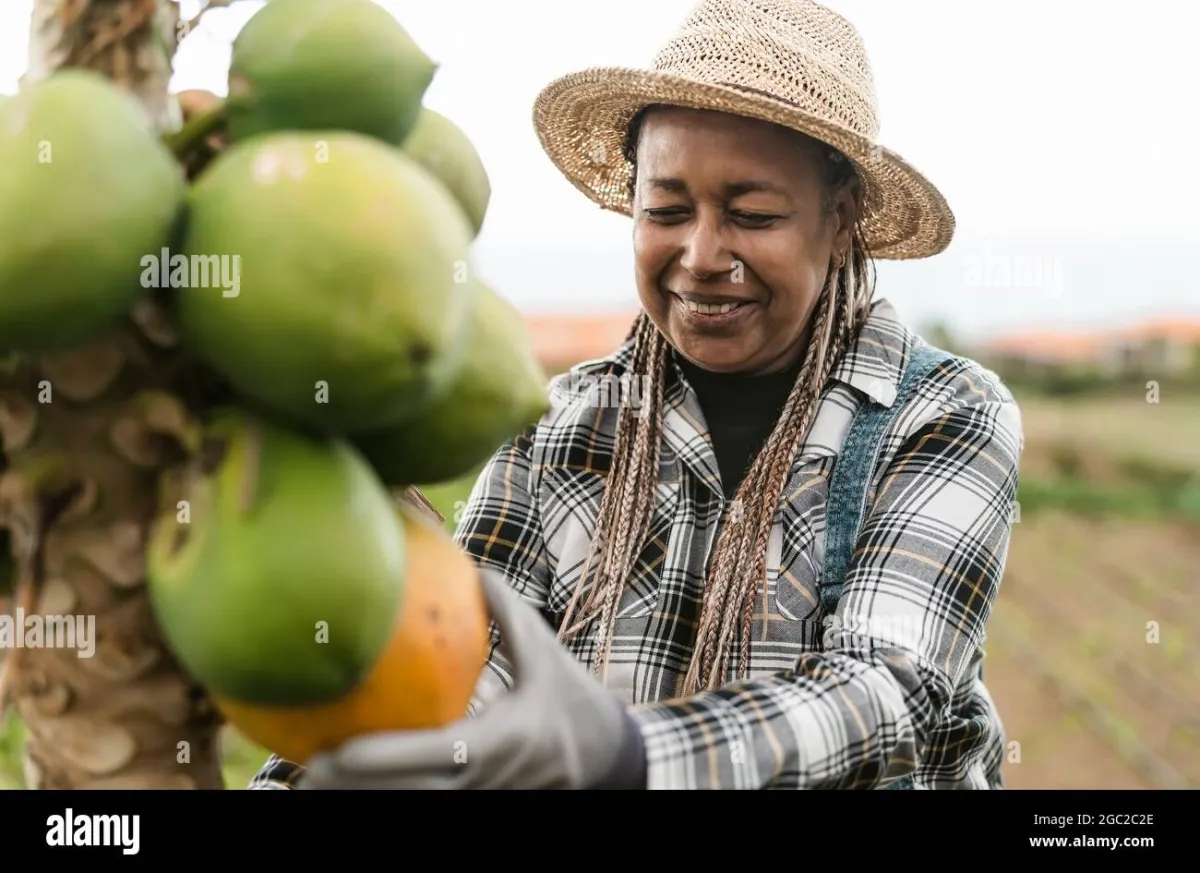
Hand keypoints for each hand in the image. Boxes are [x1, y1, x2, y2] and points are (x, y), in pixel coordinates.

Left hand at [296, 568, 646, 789]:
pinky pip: (425, 802)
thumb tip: (474, 568)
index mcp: (499, 741)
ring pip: (412, 805)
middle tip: (307, 770)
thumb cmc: (571, 700)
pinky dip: (387, 792)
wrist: (604, 756)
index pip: (433, 756)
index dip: (384, 759)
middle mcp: (483, 779)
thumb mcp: (547, 653)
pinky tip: (351, 783)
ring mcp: (478, 797)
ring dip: (363, 797)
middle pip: (409, 795)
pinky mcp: (475, 801)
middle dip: (355, 790)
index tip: (338, 752)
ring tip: (312, 782)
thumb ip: (510, 613)